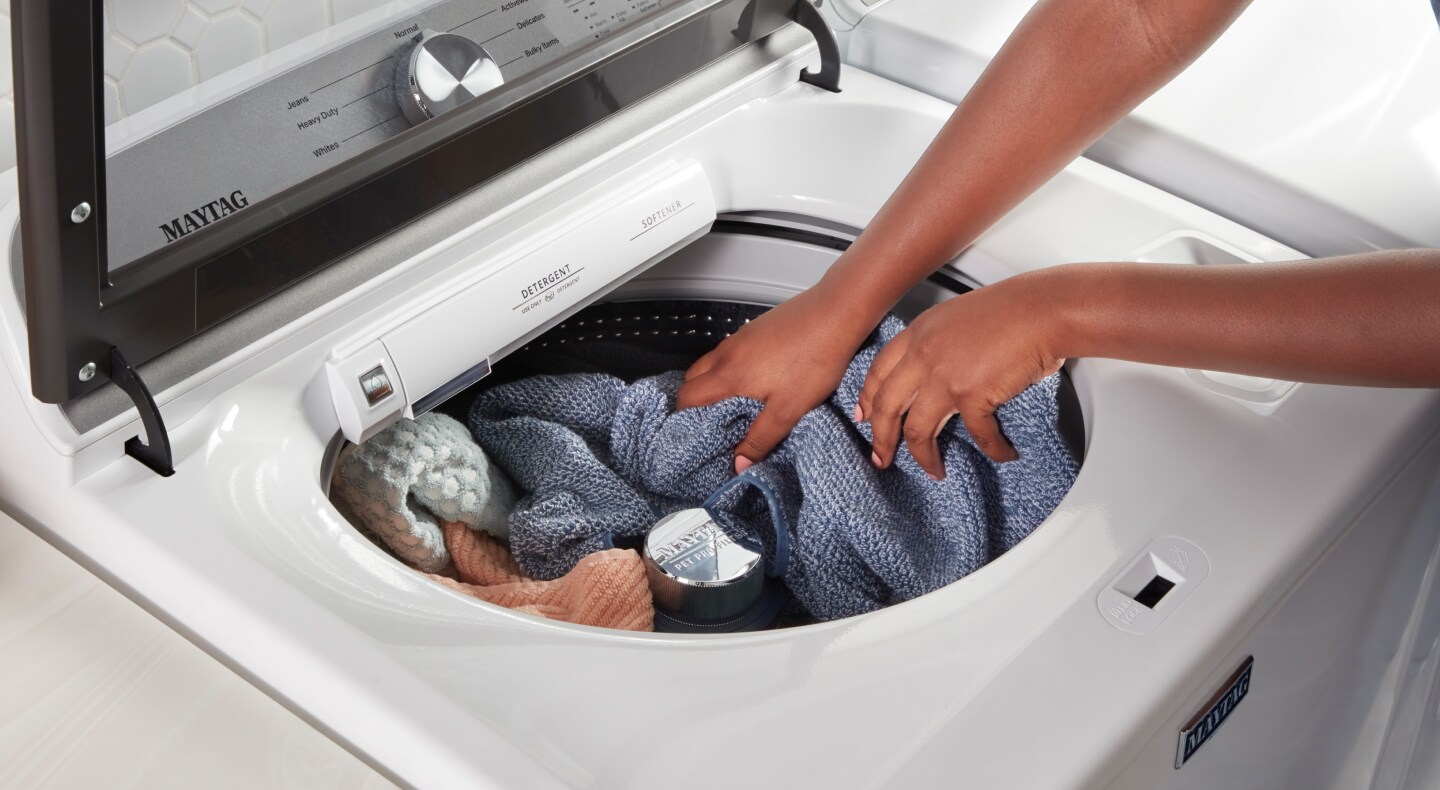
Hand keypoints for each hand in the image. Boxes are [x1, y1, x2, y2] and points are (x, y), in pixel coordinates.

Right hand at [676, 281, 880, 470]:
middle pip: (691, 380)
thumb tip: (738, 464)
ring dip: (712, 385)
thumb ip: (760, 438)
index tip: (699, 435)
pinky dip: (728, 369)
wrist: (836, 313)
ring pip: (710, 364)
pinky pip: (728, 352)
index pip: (686, 397)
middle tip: (715, 424)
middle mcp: (727, 354)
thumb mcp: (789, 409)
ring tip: (734, 405)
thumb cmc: (814, 360)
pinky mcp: (755, 329)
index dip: (685, 418)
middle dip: (695, 403)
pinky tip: (755, 379)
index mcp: (728, 376)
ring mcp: (739, 338)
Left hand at [858, 270, 1064, 475]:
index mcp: (918, 334)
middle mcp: (923, 355)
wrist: (1042, 309)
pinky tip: (1002, 454)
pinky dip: (993, 449)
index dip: (868, 399)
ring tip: (934, 471)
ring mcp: (944, 377)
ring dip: (925, 458)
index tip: (864, 418)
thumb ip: (939, 344)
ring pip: (917, 431)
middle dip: (881, 439)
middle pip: (886, 407)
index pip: (879, 372)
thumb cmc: (1013, 310)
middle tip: (882, 458)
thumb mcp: (956, 318)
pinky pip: (978, 436)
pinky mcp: (972, 395)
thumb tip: (940, 375)